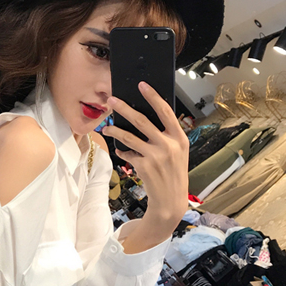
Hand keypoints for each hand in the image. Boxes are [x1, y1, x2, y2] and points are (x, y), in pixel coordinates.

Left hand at [101, 82, 189, 244]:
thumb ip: (166, 136)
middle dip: (123, 108)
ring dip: (114, 131)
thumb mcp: (177, 152)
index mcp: (179, 138)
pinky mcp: (144, 166)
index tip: (142, 85)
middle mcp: (168, 145)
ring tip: (106, 128)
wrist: (171, 200)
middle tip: (112, 100)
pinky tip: (120, 151)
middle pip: (141, 120)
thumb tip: (144, 119)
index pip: (165, 111)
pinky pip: (127, 154)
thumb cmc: (173, 173)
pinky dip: (122, 152)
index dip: (153, 96)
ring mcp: (155, 156)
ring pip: (128, 137)